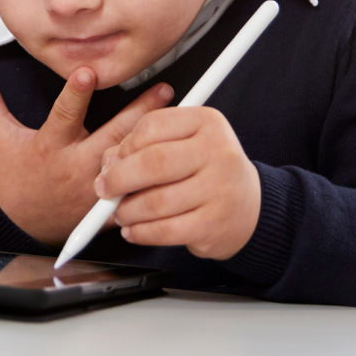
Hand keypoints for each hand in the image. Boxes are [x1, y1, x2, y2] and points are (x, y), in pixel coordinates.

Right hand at [0, 68, 172, 245]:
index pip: (64, 115)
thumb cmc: (12, 179)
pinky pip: (137, 192)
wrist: (18, 227)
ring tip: (176, 113)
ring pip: (131, 159)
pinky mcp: (107, 207)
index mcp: (50, 147)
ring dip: (154, 137)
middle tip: (163, 89)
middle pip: (112, 135)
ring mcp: (96, 188)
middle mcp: (77, 167)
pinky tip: (176, 158)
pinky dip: (156, 176)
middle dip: (139, 111)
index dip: (75, 94)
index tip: (88, 72)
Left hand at [96, 107, 260, 259]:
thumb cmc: (208, 171)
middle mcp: (217, 151)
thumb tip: (108, 163)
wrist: (250, 207)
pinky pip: (165, 230)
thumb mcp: (185, 143)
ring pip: (156, 201)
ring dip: (127, 210)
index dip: (124, 145)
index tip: (113, 161)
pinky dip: (141, 232)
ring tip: (120, 212)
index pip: (153, 125)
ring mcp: (218, 189)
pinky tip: (134, 230)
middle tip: (105, 189)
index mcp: (207, 122)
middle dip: (118, 179)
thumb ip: (145, 146)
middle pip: (153, 163)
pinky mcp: (213, 223)